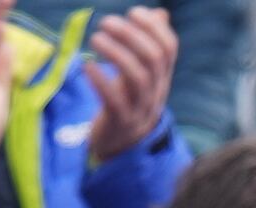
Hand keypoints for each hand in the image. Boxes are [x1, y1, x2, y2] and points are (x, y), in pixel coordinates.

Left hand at [77, 3, 174, 159]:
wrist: (121, 146)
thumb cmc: (128, 101)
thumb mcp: (141, 73)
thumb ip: (148, 45)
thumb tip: (158, 13)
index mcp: (162, 76)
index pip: (169, 47)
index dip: (154, 27)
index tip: (133, 12)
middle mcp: (156, 90)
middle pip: (152, 59)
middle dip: (131, 36)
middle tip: (106, 21)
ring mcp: (139, 108)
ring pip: (136, 77)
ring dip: (116, 53)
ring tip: (95, 38)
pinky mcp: (119, 122)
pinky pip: (114, 100)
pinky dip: (101, 81)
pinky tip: (87, 66)